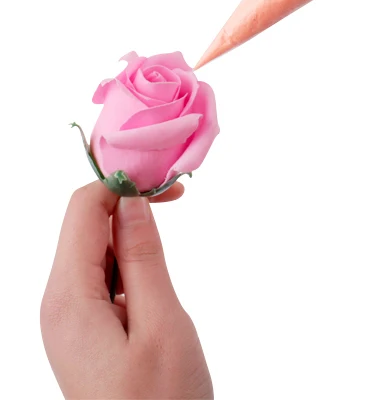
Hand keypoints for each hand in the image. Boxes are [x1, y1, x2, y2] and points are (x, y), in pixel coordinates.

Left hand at [41, 181, 212, 399]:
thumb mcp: (162, 321)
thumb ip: (143, 256)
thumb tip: (131, 202)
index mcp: (68, 299)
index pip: (82, 210)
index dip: (123, 184)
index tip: (169, 183)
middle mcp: (57, 306)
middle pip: (84, 227)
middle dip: (128, 205)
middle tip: (180, 200)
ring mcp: (68, 322)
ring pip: (94, 251)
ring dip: (130, 233)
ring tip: (170, 235)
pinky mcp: (84, 334)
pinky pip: (100, 279)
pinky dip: (129, 262)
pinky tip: (154, 275)